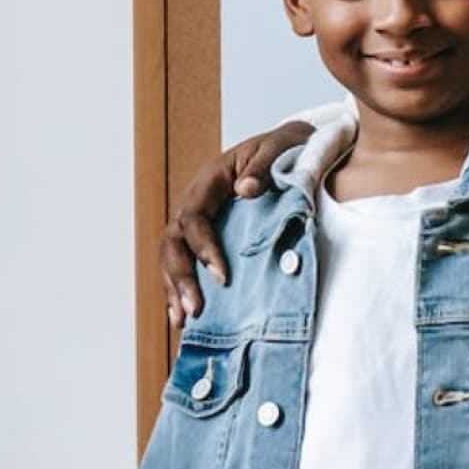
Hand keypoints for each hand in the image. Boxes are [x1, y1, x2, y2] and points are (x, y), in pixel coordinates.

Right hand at [159, 121, 313, 325]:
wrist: (296, 146)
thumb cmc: (288, 147)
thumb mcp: (279, 147)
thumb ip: (263, 166)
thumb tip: (245, 189)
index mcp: (210, 180)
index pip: (193, 218)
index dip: (203, 248)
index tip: (222, 275)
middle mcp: (197, 201)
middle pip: (173, 242)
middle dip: (181, 277)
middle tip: (195, 309)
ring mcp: (199, 220)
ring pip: (173, 256)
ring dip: (174, 289)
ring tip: (182, 321)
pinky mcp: (208, 235)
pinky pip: (187, 262)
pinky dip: (182, 288)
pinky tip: (184, 316)